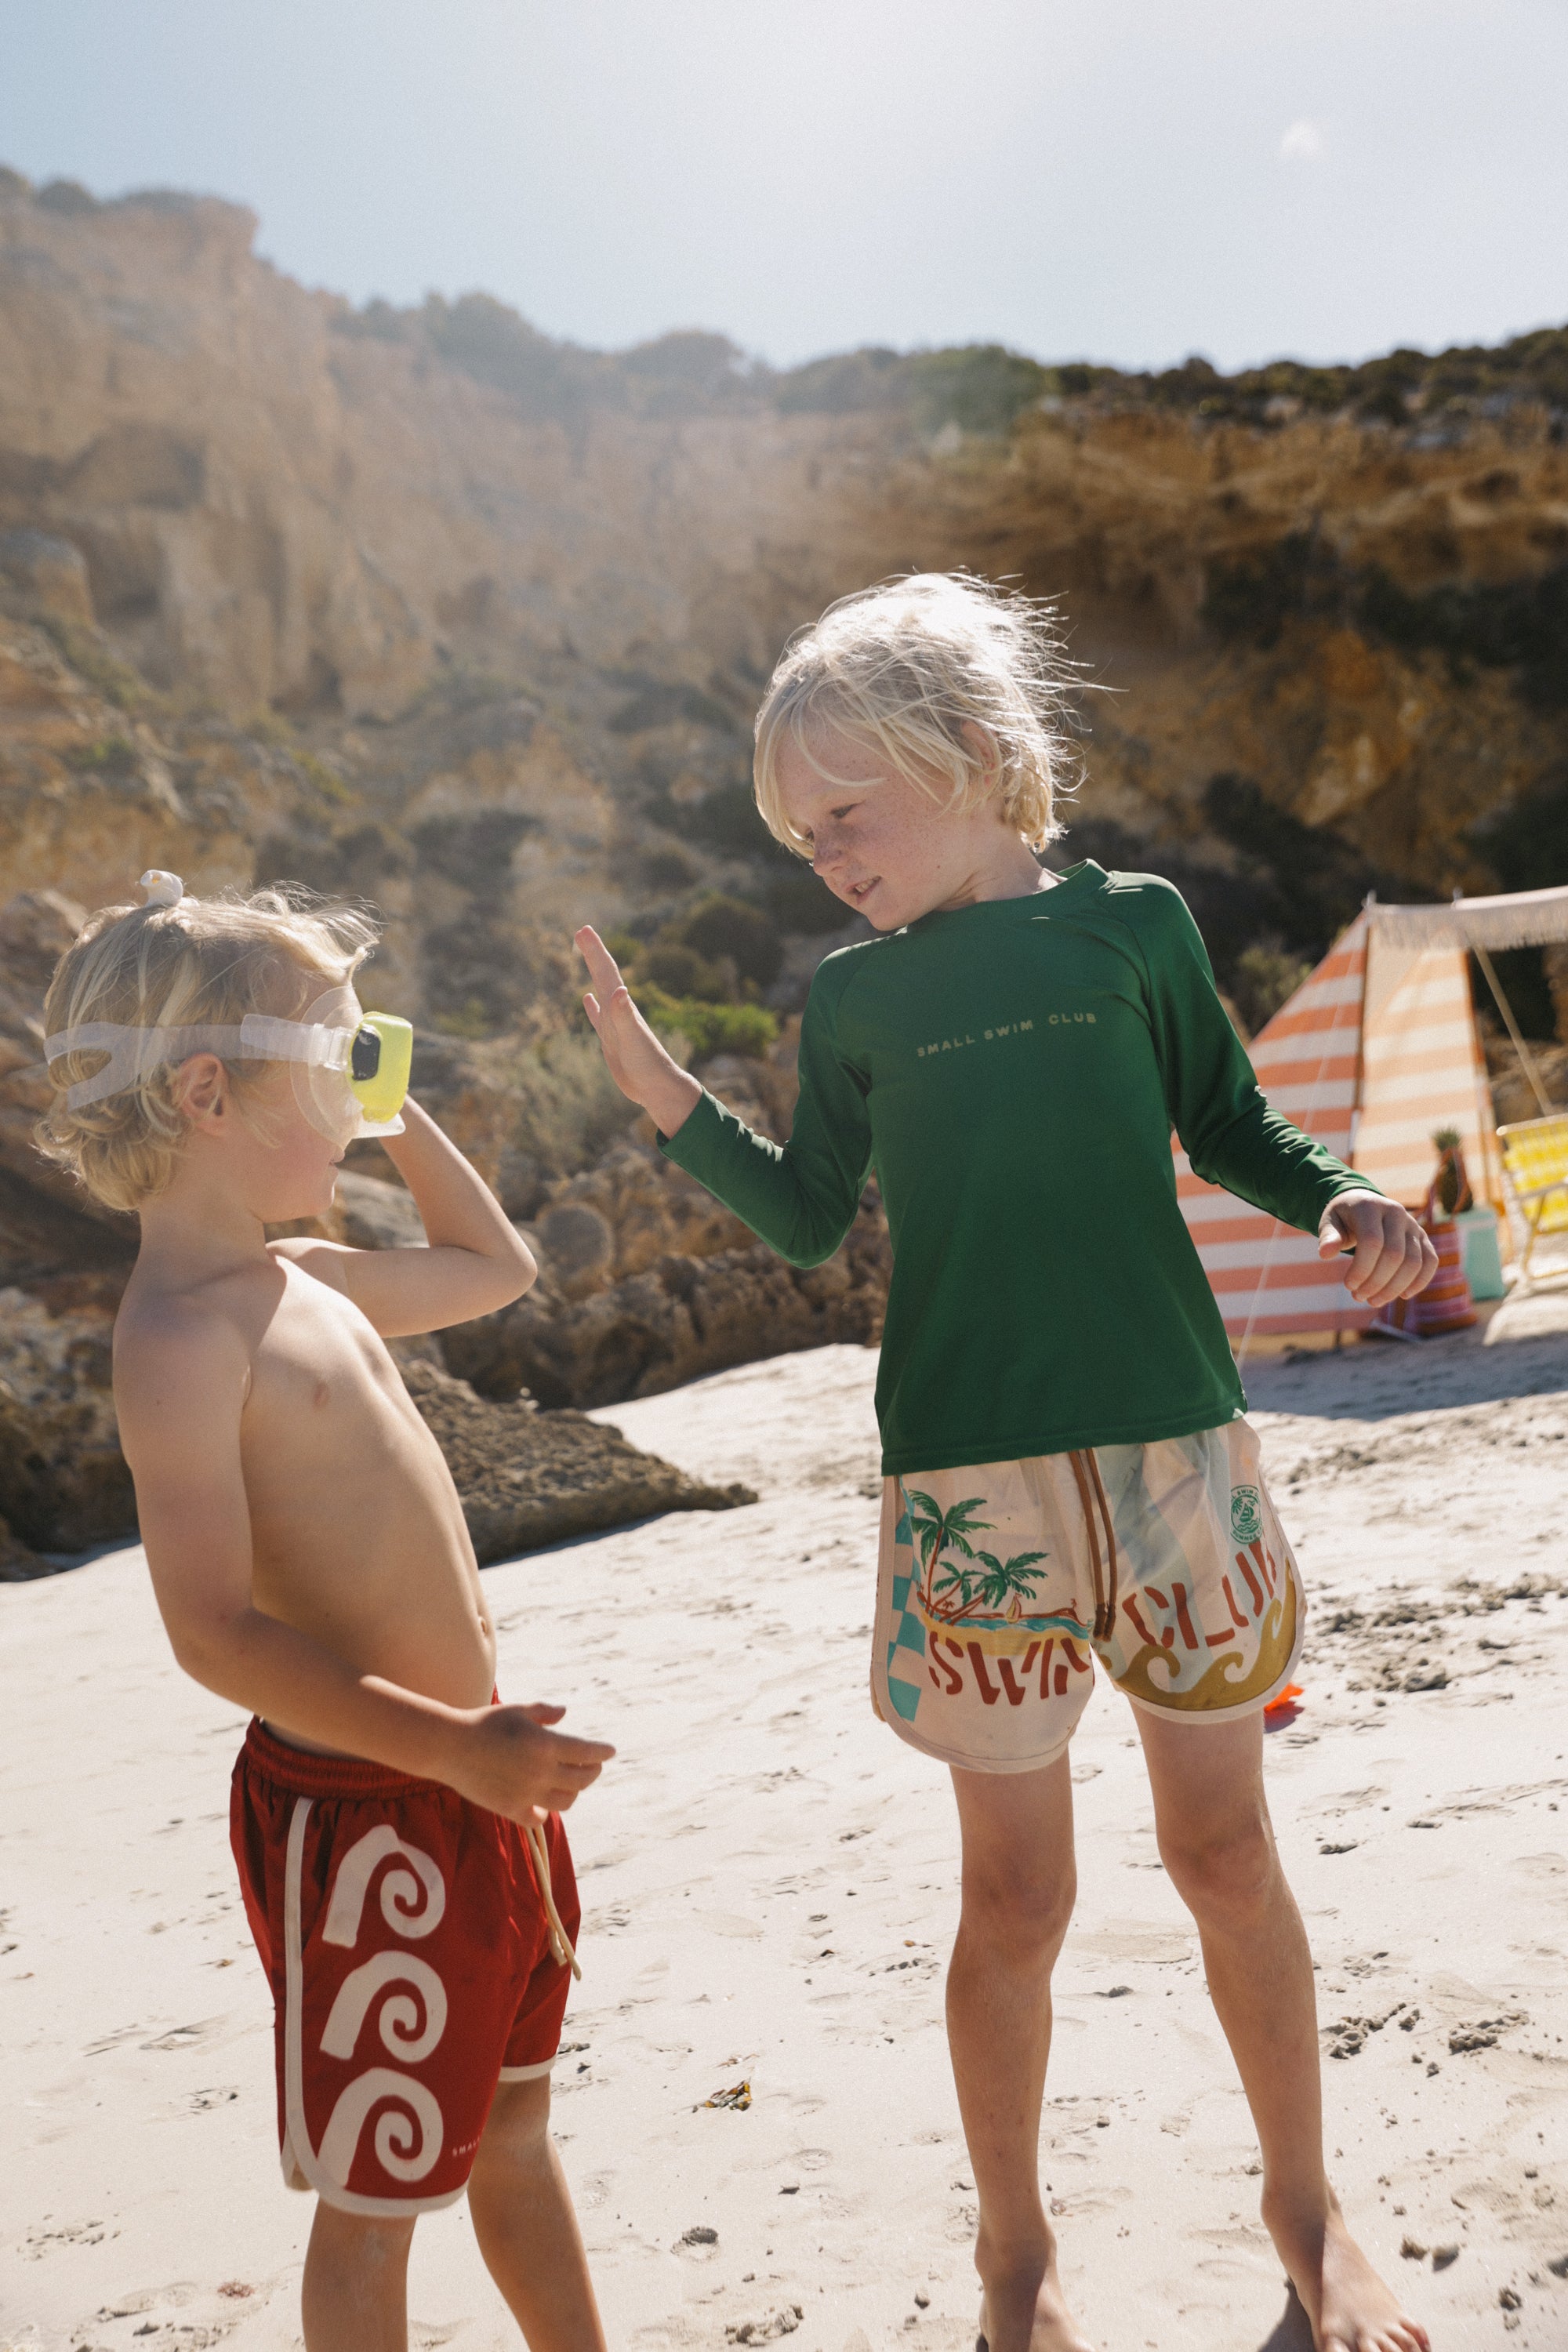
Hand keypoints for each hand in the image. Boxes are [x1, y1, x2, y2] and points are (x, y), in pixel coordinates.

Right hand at [443, 1701, 614, 1826]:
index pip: (587, 1753)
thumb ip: (544, 1712)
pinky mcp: (511, 1809)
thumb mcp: (518, 1710)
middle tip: (594, 1766)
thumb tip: (564, 1713)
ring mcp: (527, 1794)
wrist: (450, 1747)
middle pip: (582, 1779)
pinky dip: (545, 1811)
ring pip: (566, 1801)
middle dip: (593, 1771)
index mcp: (546, 1745)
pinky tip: (544, 1803)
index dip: (602, 1752)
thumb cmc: (485, 1723)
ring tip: (571, 1782)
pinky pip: (538, 1817)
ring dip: (573, 1791)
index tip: (610, 1751)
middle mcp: (541, 1772)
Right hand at [575, 925, 701, 1137]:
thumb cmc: (647, 1066)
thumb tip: (618, 990)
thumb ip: (625, 1016)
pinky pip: (597, 1018)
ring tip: (588, 956)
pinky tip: (587, 999)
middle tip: (582, 931)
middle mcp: (617, 1012)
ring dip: (593, 973)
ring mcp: (614, 1025)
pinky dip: (591, 1007)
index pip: (606, 972)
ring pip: (600, 991)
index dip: (595, 950)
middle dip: (593, 953)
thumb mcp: (634, 1040)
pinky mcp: (611, 1041)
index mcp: (621, 1007)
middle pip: (603, 975)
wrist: (658, 1089)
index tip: (584, 929)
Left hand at [1317, 1191, 1438, 1305]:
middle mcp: (1396, 1213)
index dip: (1362, 1269)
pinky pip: (1430, 1261)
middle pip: (1394, 1255)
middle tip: (1358, 1297)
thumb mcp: (1329, 1222)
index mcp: (1370, 1206)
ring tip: (1374, 1301)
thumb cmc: (1344, 1217)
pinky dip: (1420, 1281)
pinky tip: (1403, 1295)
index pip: (1372, 1242)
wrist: (1364, 1203)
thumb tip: (1325, 1254)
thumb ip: (1328, 1236)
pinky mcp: (1423, 1237)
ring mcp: (1412, 1225)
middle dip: (1376, 1282)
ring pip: (1414, 1262)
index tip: (1349, 1286)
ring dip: (1395, 1288)